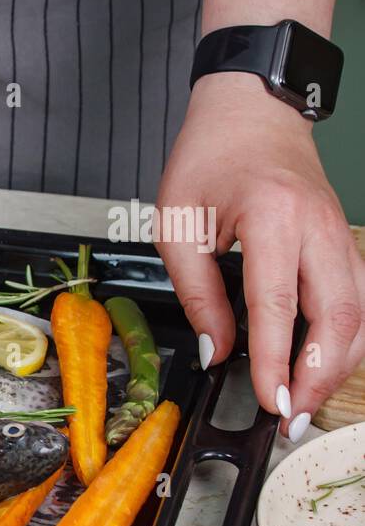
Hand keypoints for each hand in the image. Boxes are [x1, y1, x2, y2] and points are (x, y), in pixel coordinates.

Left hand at [156, 73, 364, 440]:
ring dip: (336, 363)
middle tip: (295, 417)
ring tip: (306, 402)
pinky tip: (321, 365)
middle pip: (338, 316)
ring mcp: (339, 234)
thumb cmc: (209, 156)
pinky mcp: (343, 241)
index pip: (278, 306)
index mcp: (274, 218)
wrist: (251, 109)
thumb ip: (197, 292)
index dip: (276, 361)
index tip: (269, 400)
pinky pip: (355, 299)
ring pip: (357, 313)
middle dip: (320, 376)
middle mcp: (318, 228)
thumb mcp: (178, 225)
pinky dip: (343, 339)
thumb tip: (214, 350)